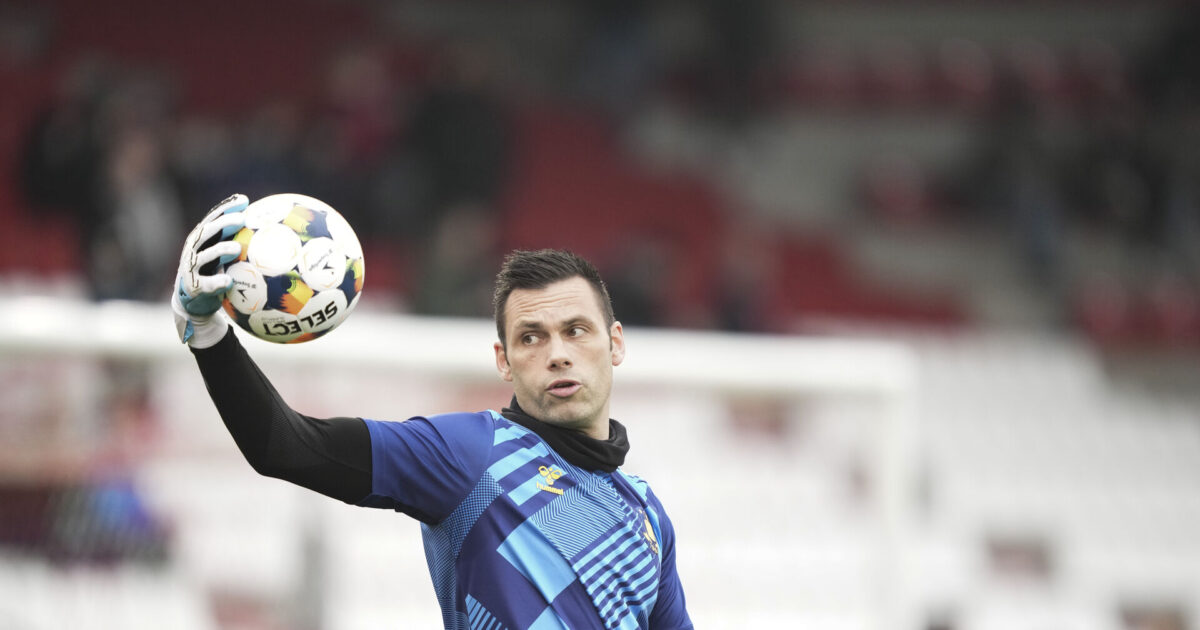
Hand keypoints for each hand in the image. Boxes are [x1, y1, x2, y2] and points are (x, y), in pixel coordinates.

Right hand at [172, 194, 247, 346]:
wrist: (192, 299)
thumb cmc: (214, 272)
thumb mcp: (224, 255)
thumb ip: (240, 242)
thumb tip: (272, 231)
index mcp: (202, 238)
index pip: (214, 218)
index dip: (227, 208)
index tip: (244, 200)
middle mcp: (194, 249)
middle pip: (207, 232)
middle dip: (223, 223)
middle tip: (241, 219)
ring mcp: (191, 267)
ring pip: (204, 256)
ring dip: (220, 250)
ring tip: (236, 248)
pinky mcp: (192, 285)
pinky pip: (205, 284)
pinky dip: (216, 282)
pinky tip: (228, 282)